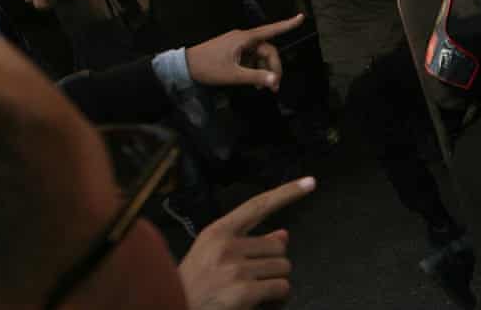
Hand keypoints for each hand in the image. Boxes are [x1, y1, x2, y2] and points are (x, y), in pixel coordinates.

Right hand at [179, 177, 316, 309]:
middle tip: (251, 275)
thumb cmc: (191, 286)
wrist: (171, 308)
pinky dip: (276, 296)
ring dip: (274, 280)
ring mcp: (235, 268)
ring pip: (283, 266)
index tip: (309, 182)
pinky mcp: (243, 291)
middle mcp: (226, 246)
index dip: (287, 192)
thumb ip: (247, 242)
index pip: (258, 205)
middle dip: (272, 261)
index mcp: (217, 232)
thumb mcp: (213, 255)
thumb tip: (283, 235)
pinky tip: (256, 300)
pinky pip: (281, 287)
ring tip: (250, 288)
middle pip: (279, 245)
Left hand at [185, 15, 304, 91]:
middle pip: (267, 51)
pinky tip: (253, 83)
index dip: (287, 25)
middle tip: (273, 88)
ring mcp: (238, 45)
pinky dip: (255, 70)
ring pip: (259, 56)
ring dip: (264, 71)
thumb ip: (255, 78)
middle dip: (273, 68)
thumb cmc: (208, 68)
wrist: (184, 66)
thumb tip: (275, 81)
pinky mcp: (234, 51)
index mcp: (244, 39)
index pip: (271, 30)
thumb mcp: (233, 75)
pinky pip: (251, 59)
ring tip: (263, 89)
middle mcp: (244, 39)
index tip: (302, 17)